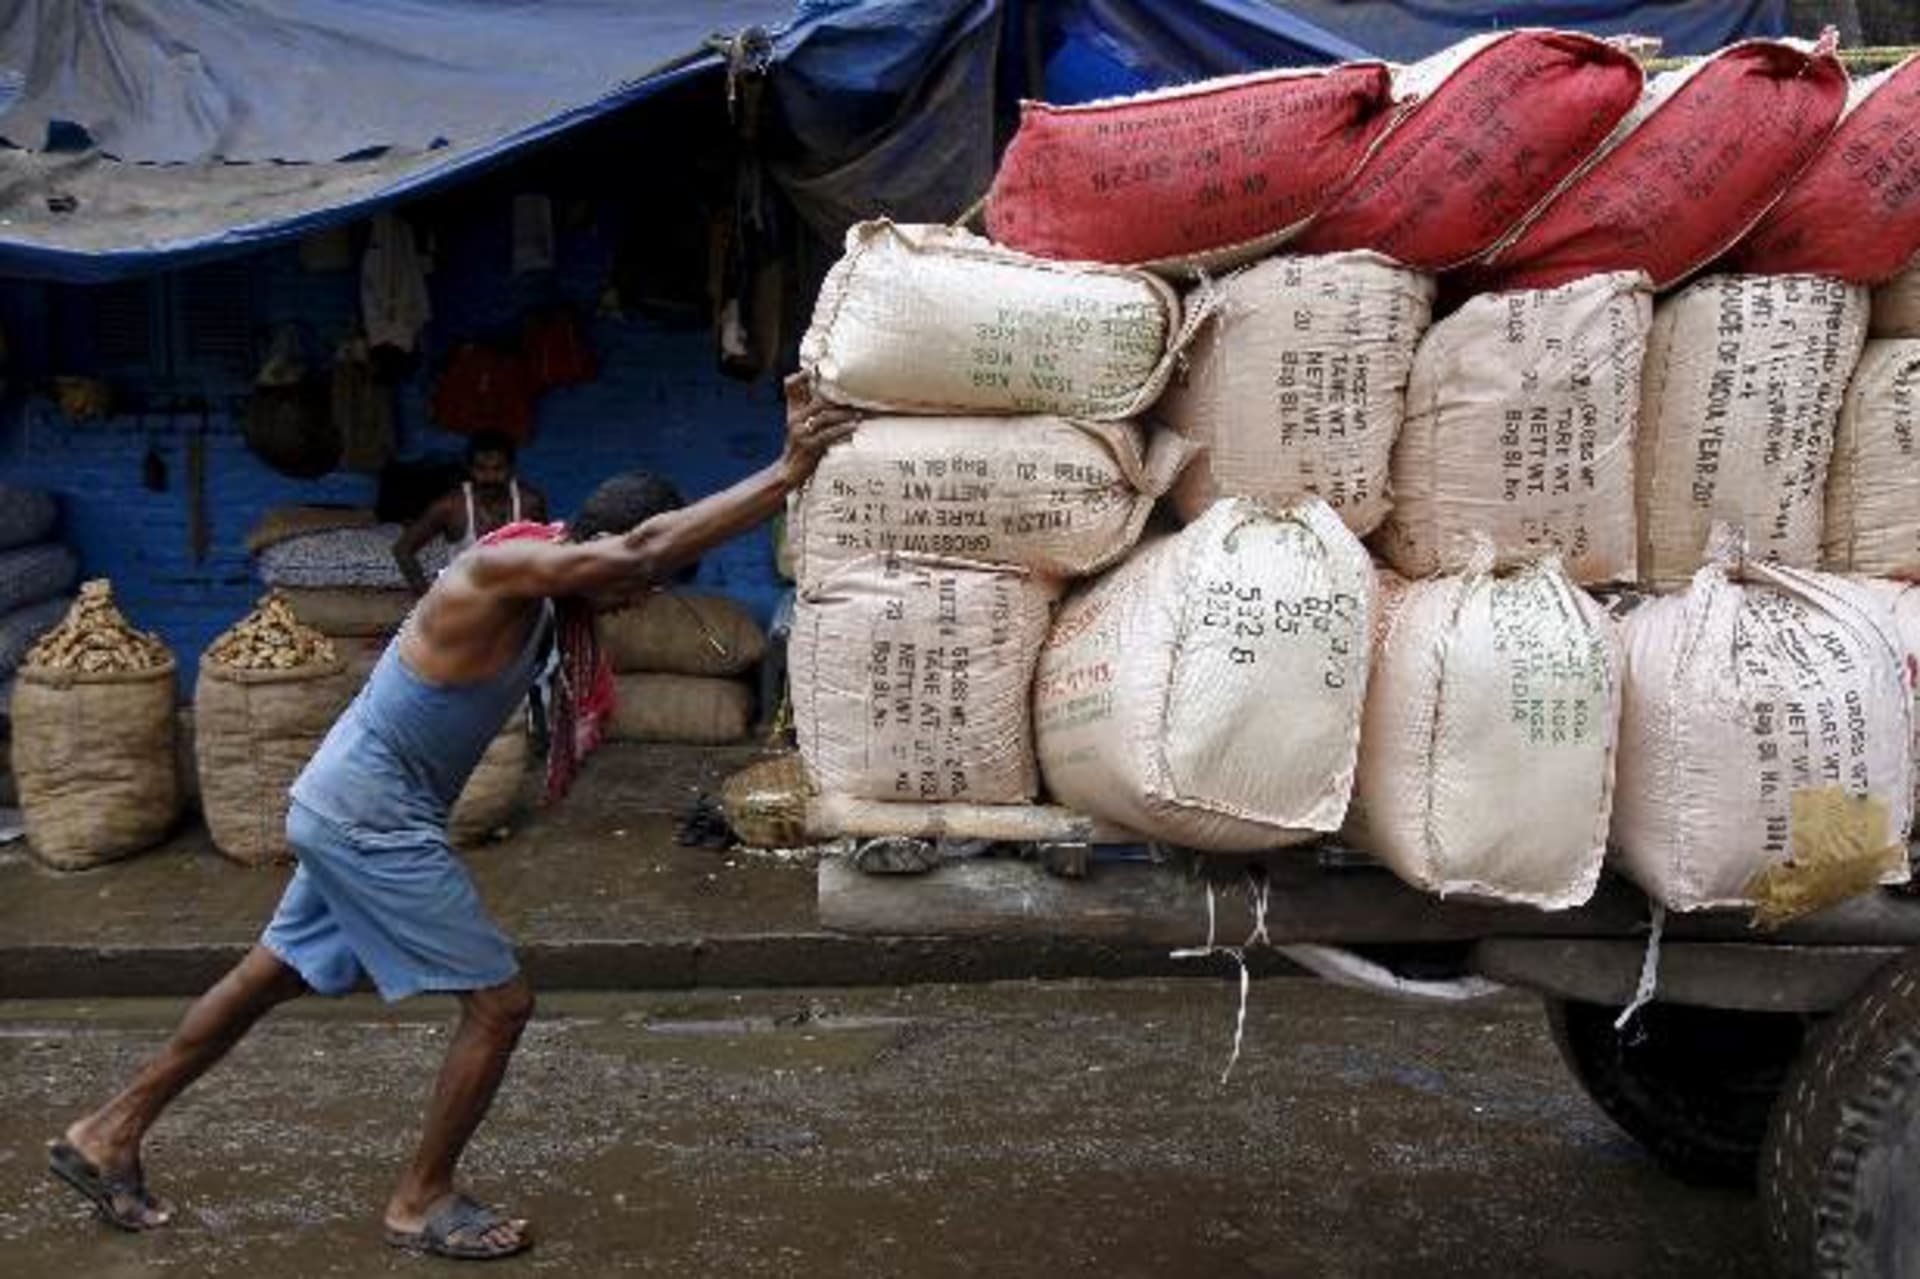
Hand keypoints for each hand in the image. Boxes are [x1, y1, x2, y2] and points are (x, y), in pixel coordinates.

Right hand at [779, 372, 857, 487]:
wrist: (789, 471)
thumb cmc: (800, 446)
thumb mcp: (801, 425)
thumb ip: (810, 409)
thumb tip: (829, 397)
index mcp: (794, 411)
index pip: (790, 387)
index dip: (800, 376)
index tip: (813, 369)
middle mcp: (795, 419)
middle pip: (818, 401)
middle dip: (839, 399)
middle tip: (857, 398)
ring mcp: (801, 433)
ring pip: (825, 417)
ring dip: (844, 415)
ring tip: (859, 414)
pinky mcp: (809, 447)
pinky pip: (828, 436)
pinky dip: (842, 430)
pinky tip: (853, 428)